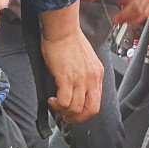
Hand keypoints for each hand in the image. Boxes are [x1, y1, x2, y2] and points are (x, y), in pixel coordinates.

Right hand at [39, 3, 103, 122]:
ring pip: (76, 108)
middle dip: (78, 118)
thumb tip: (75, 91)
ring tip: (55, 105)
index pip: (97, 102)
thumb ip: (84, 76)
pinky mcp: (67, 78)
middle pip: (91, 110)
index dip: (85, 112)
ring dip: (64, 111)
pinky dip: (57, 105)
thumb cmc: (69, 41)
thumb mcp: (85, 60)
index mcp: (98, 74)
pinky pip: (64, 102)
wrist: (62, 29)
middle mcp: (92, 78)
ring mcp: (80, 79)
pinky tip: (51, 100)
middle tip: (66, 117)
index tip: (74, 113)